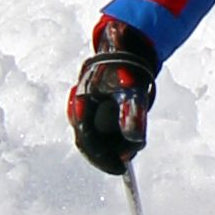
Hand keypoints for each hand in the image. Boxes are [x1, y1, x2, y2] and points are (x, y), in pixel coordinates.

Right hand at [67, 17, 157, 174]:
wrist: (124, 44)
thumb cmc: (126, 66)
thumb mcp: (133, 92)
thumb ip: (133, 116)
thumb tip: (134, 141)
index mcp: (82, 105)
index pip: (87, 142)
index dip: (103, 159)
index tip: (120, 170)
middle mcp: (80, 107)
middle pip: (90, 141)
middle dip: (108, 154)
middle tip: (126, 162)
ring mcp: (86, 105)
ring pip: (95, 134)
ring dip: (111, 144)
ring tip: (131, 147)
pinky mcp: (94, 103)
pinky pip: (99, 125)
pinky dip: (112, 134)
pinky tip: (127, 133)